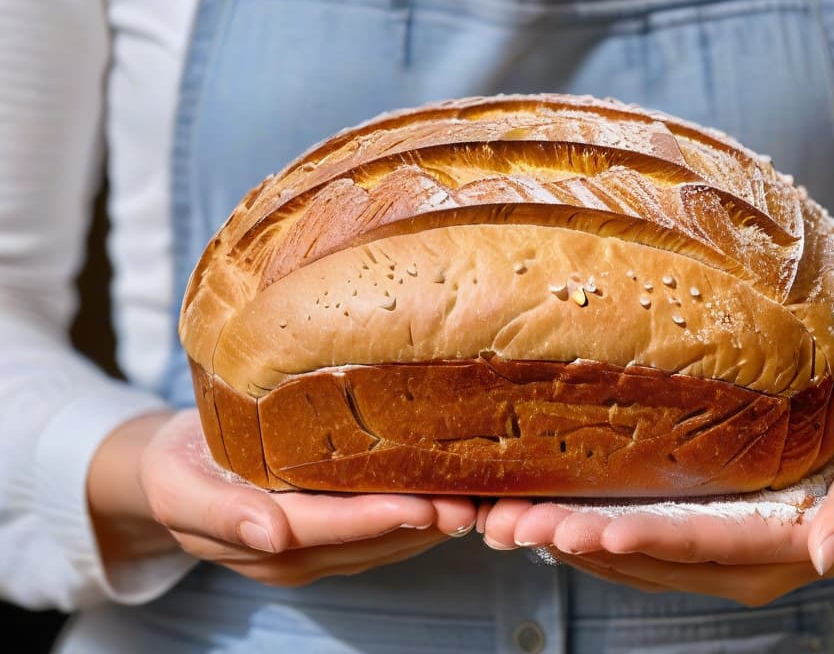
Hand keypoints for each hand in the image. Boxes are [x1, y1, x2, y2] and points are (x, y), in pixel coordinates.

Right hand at [90, 409, 476, 586]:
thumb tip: (270, 535)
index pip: (331, 529)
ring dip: (429, 523)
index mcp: (258, 541)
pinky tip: (446, 492)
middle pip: (369, 540)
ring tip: (473, 497)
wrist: (170, 469)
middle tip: (471, 499)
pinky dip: (415, 515)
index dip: (379, 518)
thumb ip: (222, 515)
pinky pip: (379, 531)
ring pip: (383, 541)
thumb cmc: (174, 467)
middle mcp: (295, 554)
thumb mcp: (177, 488)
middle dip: (422, 523)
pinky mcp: (328, 536)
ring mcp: (315, 551)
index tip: (425, 506)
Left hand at [481, 381, 833, 605]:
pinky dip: (582, 517)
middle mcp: (728, 561)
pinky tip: (538, 501)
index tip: (585, 533)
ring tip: (503, 517)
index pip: (693, 546)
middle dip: (574, 540)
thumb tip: (827, 555)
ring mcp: (704, 545)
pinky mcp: (688, 519)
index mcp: (772, 554)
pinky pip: (629, 528)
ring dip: (563, 532)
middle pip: (641, 554)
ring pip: (623, 546)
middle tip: (512, 525)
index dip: (638, 542)